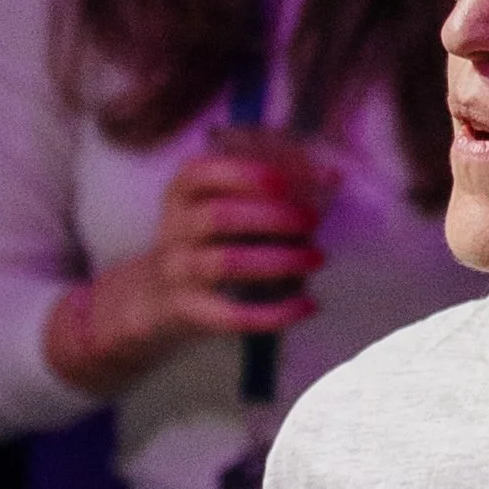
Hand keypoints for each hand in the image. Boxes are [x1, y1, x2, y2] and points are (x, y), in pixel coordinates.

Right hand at [44, 139, 326, 393]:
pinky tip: (308, 305)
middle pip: (218, 217)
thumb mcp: (220, 206)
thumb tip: (332, 175)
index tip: (284, 180)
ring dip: (277, 260)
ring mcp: (178, 271)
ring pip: (225, 263)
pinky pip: (231, 315)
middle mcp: (175, 229)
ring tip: (316, 257)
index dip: (244, 174)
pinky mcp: (189, 311)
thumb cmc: (207, 240)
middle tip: (312, 221)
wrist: (156, 297)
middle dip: (270, 217)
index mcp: (182, 193)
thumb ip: (267, 191)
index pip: (200, 173)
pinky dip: (274, 312)